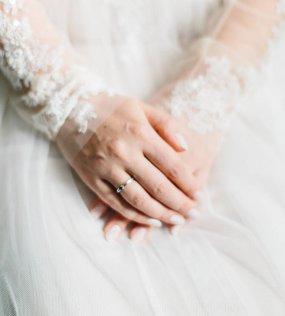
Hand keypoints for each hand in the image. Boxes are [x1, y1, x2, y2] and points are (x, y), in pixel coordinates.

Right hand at [91, 86, 222, 241]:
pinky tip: (150, 221)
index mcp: (140, 133)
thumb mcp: (142, 107)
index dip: (189, 184)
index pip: (172, 166)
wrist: (71, 109)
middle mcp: (124, 153)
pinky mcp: (93, 179)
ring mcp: (107, 168)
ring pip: (139, 200)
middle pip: (159, 187)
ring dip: (161, 215)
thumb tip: (186, 147)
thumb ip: (167, 125)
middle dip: (180, 205)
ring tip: (176, 221)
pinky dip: (135, 215)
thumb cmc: (111, 108)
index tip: (200, 196)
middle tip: (194, 215)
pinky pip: (117, 203)